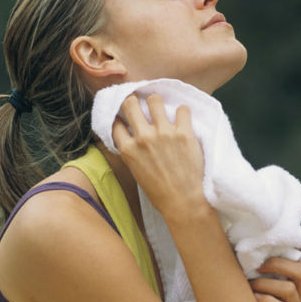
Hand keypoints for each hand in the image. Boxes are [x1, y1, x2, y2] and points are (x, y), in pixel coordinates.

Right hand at [112, 94, 205, 216]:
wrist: (183, 201)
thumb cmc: (159, 190)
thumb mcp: (135, 169)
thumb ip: (131, 150)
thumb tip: (130, 133)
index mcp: (128, 149)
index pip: (116, 121)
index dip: (121, 117)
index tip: (126, 116)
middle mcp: (143, 138)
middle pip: (131, 103)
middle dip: (135, 101)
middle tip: (142, 105)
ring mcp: (164, 133)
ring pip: (155, 100)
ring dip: (158, 104)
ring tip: (163, 111)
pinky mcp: (184, 133)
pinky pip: (183, 109)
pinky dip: (183, 113)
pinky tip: (183, 120)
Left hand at [249, 252, 300, 301]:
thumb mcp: (264, 287)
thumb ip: (266, 272)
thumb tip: (258, 246)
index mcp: (299, 286)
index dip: (295, 252)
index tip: (273, 248)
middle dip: (277, 264)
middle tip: (257, 267)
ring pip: (289, 289)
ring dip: (265, 284)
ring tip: (250, 286)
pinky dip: (267, 301)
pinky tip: (254, 299)